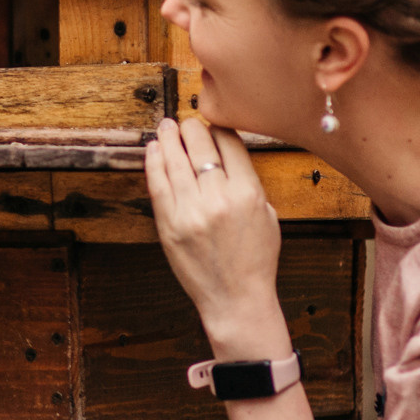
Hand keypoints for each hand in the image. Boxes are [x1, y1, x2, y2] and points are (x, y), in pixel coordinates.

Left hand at [145, 119, 288, 360]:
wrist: (236, 298)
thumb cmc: (255, 258)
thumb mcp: (266, 214)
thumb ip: (248, 182)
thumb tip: (225, 152)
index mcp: (248, 194)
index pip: (229, 145)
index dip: (217, 129)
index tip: (211, 125)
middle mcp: (218, 199)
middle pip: (199, 147)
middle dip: (190, 128)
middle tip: (184, 121)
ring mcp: (190, 212)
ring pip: (175, 162)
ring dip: (168, 138)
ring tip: (165, 126)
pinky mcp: (169, 225)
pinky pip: (157, 185)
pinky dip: (154, 163)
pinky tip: (153, 150)